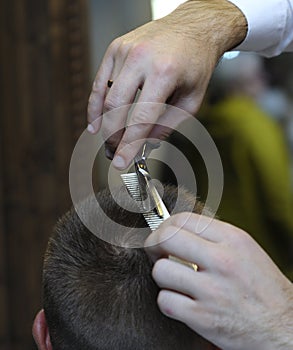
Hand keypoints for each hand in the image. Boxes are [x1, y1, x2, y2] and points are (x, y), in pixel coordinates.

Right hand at [87, 0, 246, 168]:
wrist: (194, 26)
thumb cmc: (196, 62)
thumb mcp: (192, 99)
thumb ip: (168, 124)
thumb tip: (146, 142)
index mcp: (164, 72)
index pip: (140, 119)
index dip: (128, 145)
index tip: (121, 162)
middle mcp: (142, 59)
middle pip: (116, 108)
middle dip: (113, 137)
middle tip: (113, 153)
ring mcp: (125, 51)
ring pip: (104, 96)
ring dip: (103, 124)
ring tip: (106, 142)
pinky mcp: (116, 48)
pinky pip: (99, 81)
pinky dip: (95, 104)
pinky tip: (95, 122)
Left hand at [145, 213, 292, 349]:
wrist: (284, 328)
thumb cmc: (263, 288)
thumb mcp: (245, 250)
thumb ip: (213, 237)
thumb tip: (179, 228)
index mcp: (232, 239)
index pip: (183, 219)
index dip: (165, 226)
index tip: (163, 234)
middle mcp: (222, 261)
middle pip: (166, 238)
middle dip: (153, 244)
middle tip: (157, 253)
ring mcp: (212, 290)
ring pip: (161, 270)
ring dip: (162, 276)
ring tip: (175, 281)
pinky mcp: (203, 317)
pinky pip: (165, 301)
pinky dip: (168, 301)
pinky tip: (181, 301)